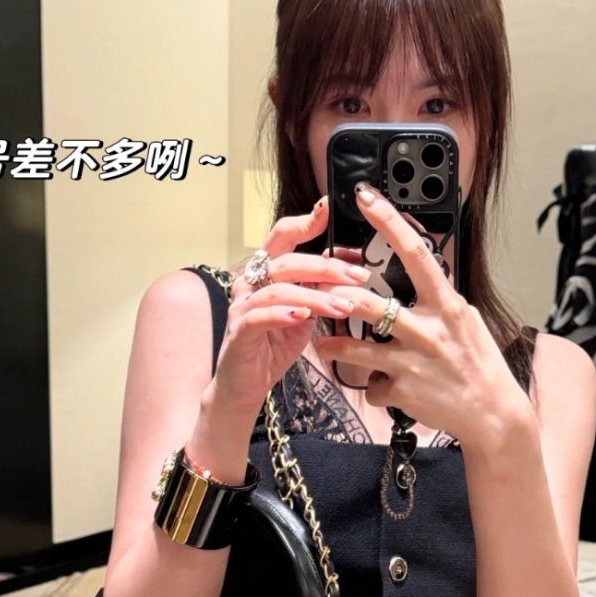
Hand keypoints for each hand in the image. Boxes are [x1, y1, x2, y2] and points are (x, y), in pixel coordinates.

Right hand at [213, 195, 369, 411]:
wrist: (245, 387)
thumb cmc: (272, 350)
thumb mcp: (303, 316)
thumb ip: (318, 292)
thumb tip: (346, 270)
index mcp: (265, 274)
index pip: (283, 238)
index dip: (304, 222)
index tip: (326, 210)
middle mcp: (250, 283)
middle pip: (286, 261)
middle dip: (324, 267)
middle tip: (356, 276)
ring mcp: (242, 306)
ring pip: (279, 289)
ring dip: (315, 296)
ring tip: (342, 306)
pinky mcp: (239, 331)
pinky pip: (261, 316)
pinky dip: (283, 314)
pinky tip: (304, 318)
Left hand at [312, 185, 529, 449]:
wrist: (492, 416)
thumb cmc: (479, 366)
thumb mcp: (467, 322)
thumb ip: (441, 300)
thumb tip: (423, 276)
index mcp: (447, 305)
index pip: (416, 253)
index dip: (388, 222)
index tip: (366, 197)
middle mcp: (429, 331)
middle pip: (370, 304)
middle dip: (340, 296)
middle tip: (324, 292)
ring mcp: (413, 363)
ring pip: (357, 349)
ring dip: (335, 346)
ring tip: (326, 344)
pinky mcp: (403, 392)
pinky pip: (373, 386)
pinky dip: (374, 387)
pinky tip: (384, 388)